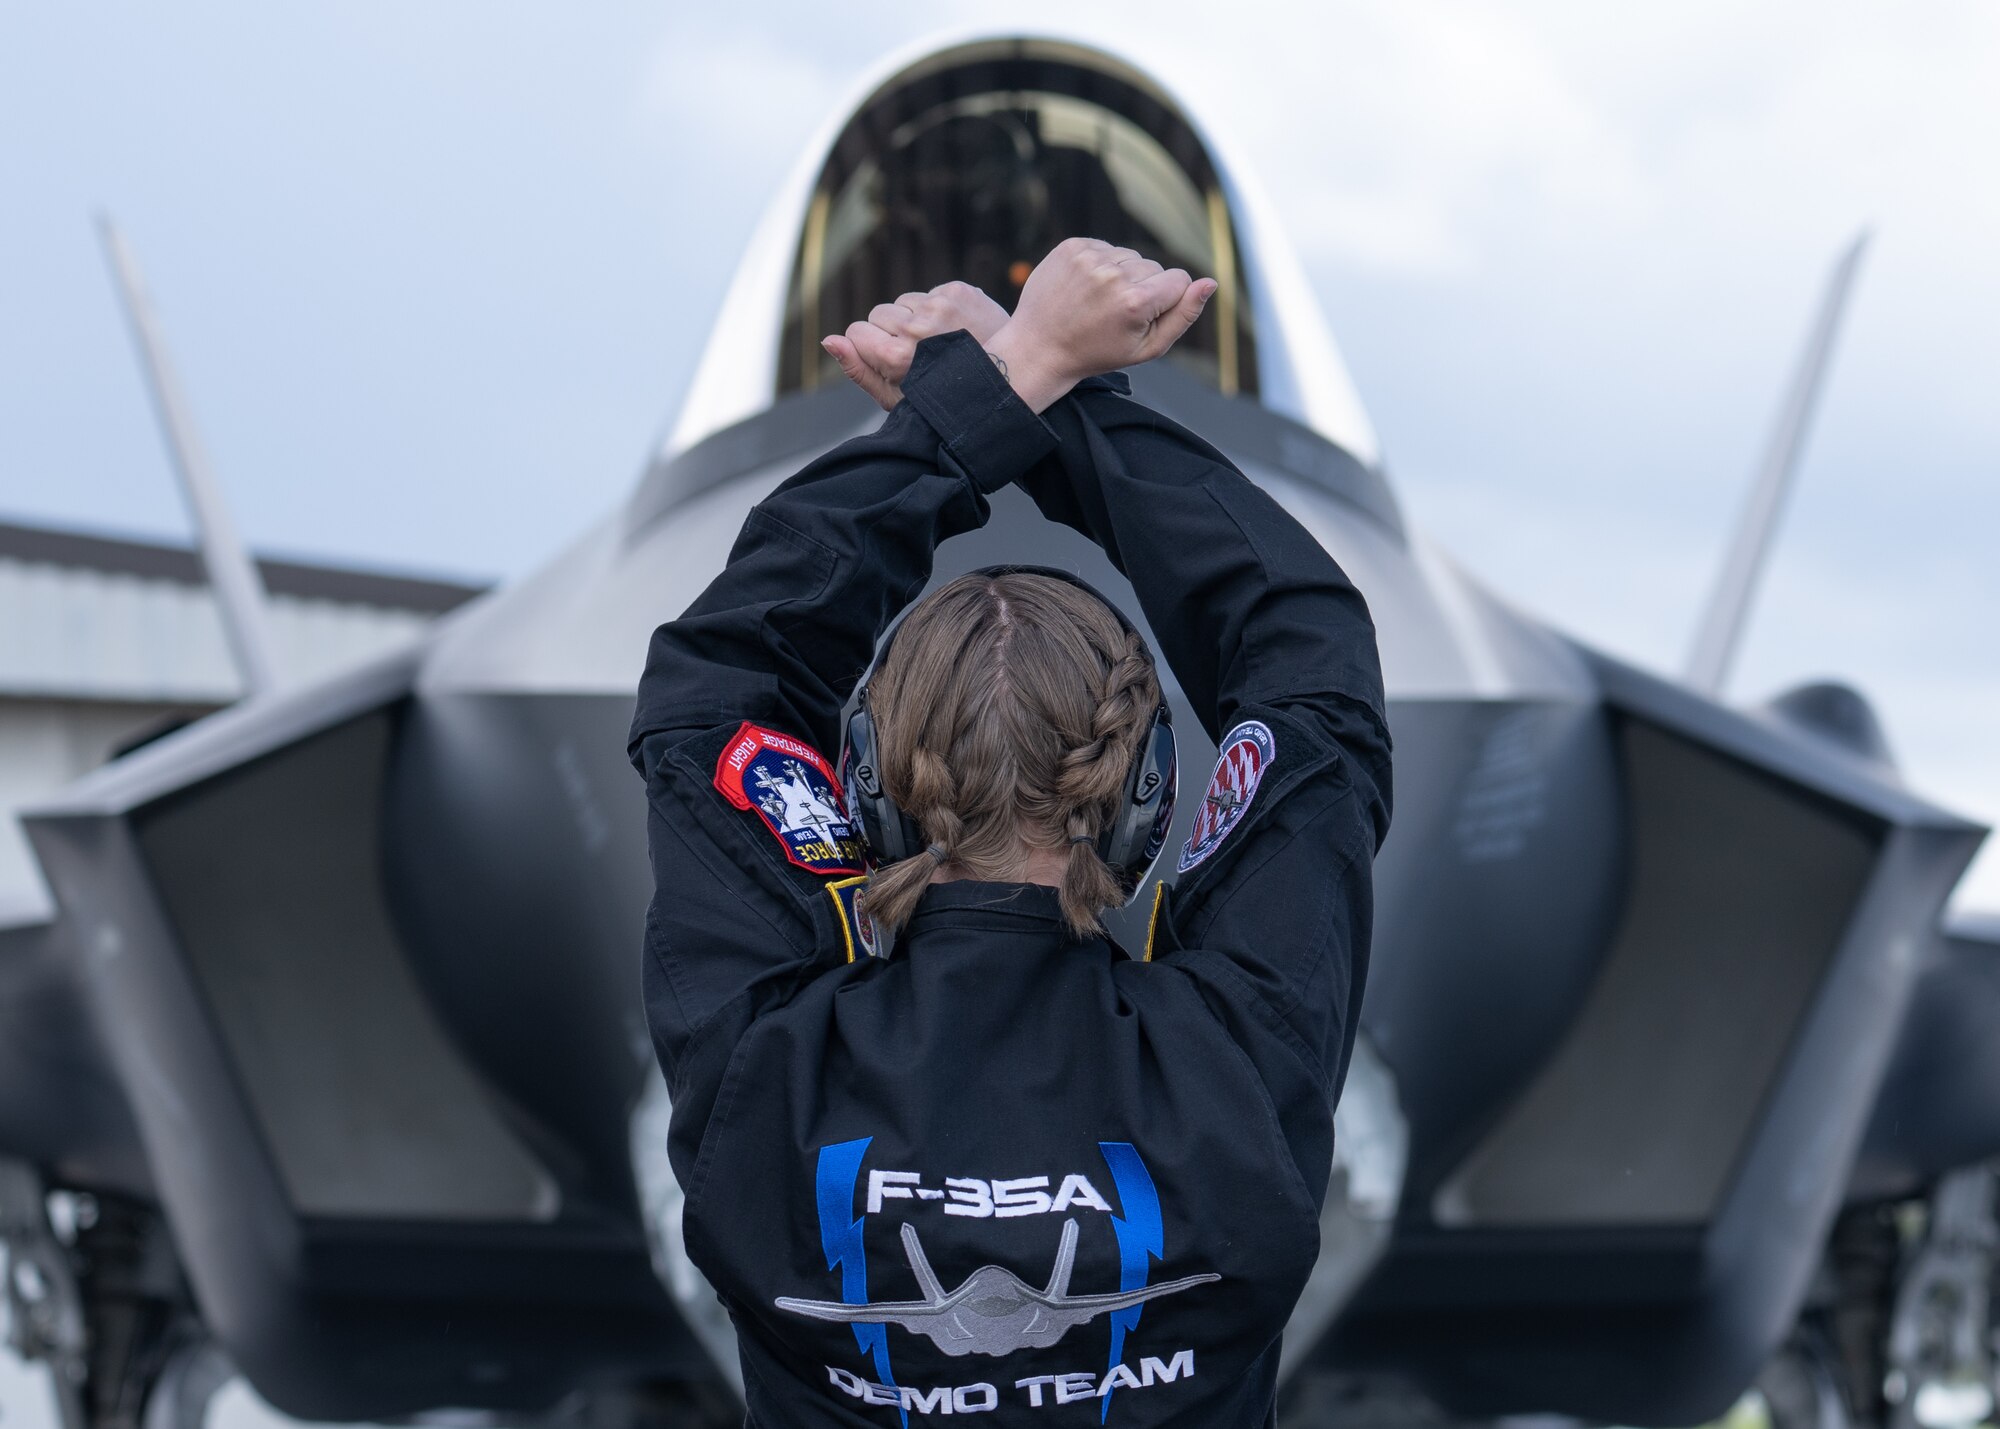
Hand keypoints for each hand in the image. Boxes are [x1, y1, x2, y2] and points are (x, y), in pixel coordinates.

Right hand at [821, 281, 1011, 410]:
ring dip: (914, 318)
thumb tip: (828, 340)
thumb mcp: (896, 397)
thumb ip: (857, 369)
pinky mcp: (958, 290)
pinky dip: (937, 309)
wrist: (1007, 378)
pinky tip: (954, 330)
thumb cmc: (943, 397)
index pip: (856, 331)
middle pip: (877, 313)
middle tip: (920, 355)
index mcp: (897, 356)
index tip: (890, 360)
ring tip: (939, 343)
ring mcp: (939, 305)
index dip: (869, 346)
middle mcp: (917, 326)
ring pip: (902, 302)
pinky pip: (928, 293)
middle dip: (891, 331)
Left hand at [983, 239, 1217, 411]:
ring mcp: (1089, 257)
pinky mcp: (1072, 246)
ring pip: (1130, 255)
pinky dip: (1101, 264)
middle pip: (1154, 266)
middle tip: (1115, 314)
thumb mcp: (1147, 348)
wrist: (1040, 347)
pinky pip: (1105, 247)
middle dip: (1144, 288)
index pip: (1179, 279)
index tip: (1143, 317)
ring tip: (1099, 301)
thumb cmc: (1097, 352)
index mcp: (1136, 302)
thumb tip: (1210, 283)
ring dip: (1122, 275)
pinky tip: (1086, 288)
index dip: (1167, 300)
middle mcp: (1114, 274)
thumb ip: (1184, 316)